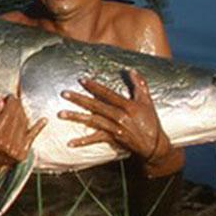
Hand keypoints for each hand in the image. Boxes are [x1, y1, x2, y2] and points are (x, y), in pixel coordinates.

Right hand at [0, 95, 45, 175]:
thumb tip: (1, 103)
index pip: (8, 113)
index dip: (11, 102)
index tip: (11, 97)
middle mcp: (5, 143)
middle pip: (17, 117)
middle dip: (17, 106)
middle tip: (15, 101)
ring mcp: (15, 149)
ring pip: (24, 124)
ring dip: (23, 114)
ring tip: (18, 110)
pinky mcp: (22, 154)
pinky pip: (32, 137)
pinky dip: (38, 127)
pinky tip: (43, 120)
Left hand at [59, 69, 181, 174]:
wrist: (155, 145)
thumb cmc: (151, 121)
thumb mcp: (147, 101)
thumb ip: (139, 84)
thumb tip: (131, 70)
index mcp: (127, 105)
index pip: (107, 93)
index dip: (94, 87)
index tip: (81, 80)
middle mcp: (119, 116)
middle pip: (96, 106)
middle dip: (79, 99)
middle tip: (63, 93)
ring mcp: (115, 128)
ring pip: (92, 121)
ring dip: (76, 117)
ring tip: (60, 114)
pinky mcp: (113, 139)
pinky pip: (95, 139)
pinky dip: (83, 141)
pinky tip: (70, 142)